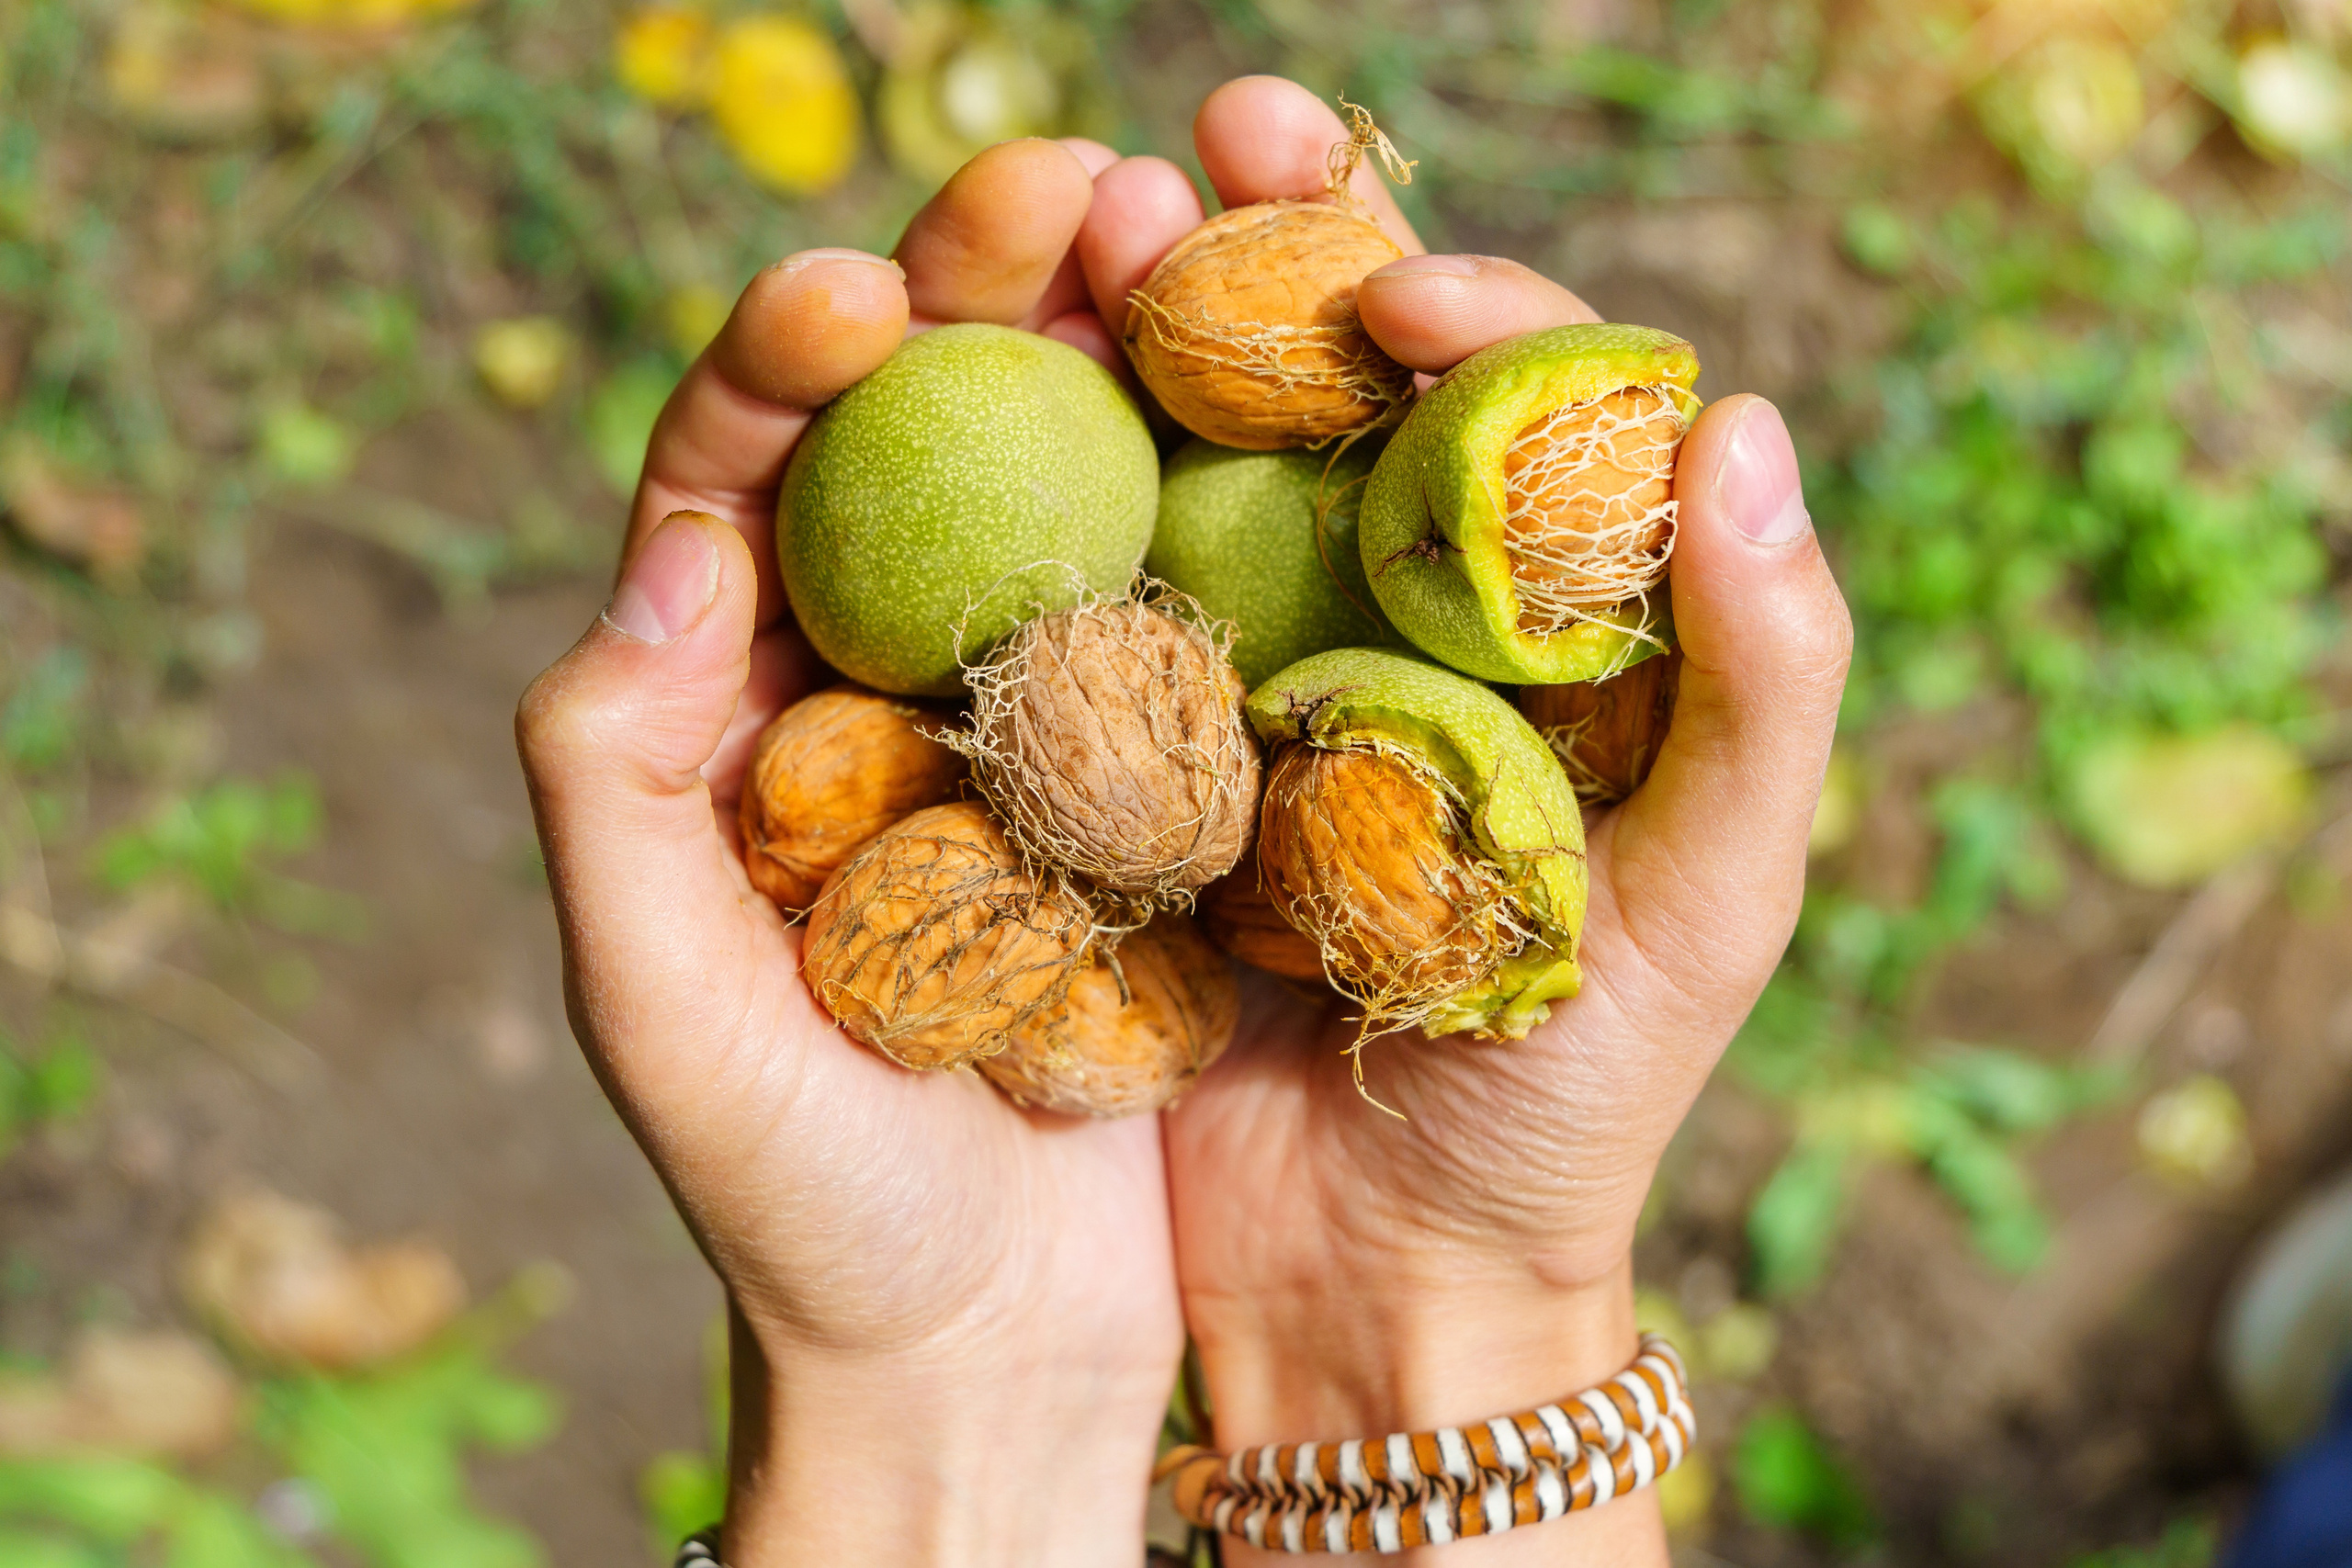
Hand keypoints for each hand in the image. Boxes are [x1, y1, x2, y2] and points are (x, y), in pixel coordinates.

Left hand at [514, 139, 1181, 1566]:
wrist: (991, 1357)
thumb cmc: (803, 1207)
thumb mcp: (662, 1010)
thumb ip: (618, 779)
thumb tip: (671, 539)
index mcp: (746, 706)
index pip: (748, 476)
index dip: (787, 355)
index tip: (851, 291)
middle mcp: (901, 682)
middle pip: (932, 438)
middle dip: (985, 291)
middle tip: (1068, 180)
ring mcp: (1052, 720)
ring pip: (1089, 492)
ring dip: (1139, 357)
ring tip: (1199, 234)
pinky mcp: (1183, 780)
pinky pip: (1216, 615)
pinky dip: (1257, 508)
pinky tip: (1312, 415)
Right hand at [1079, 79, 1854, 1564]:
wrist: (1373, 1285)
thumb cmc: (1569, 1109)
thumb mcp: (1705, 912)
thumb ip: (1765, 688)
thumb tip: (1749, 429)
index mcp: (1537, 631)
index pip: (1516, 412)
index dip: (1467, 310)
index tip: (1397, 283)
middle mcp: (1384, 622)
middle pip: (1332, 391)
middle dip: (1276, 243)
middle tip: (1207, 137)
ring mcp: (1239, 679)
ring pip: (1186, 459)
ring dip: (1132, 329)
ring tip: (1069, 220)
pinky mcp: (1122, 757)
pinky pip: (1073, 602)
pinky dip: (1026, 497)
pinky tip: (971, 406)